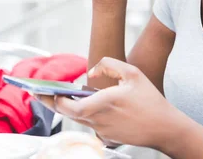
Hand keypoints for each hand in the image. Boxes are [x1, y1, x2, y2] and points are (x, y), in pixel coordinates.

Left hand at [36, 58, 174, 148]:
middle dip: (51, 103)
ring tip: (56, 96)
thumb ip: (109, 65)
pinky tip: (84, 105)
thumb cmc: (150, 101)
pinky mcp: (107, 137)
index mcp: (104, 103)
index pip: (70, 106)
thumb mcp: (133, 73)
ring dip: (68, 108)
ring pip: (78, 119)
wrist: (165, 128)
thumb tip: (91, 72)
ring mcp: (103, 131)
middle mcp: (100, 120)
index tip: (44, 92)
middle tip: (37, 93)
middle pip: (68, 113)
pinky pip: (90, 124)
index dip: (55, 100)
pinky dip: (85, 114)